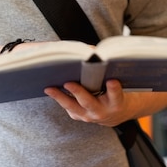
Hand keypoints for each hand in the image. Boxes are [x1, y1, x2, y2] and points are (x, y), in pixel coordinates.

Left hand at [44, 81, 166, 126]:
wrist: (114, 113)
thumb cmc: (114, 91)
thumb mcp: (117, 81)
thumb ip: (107, 70)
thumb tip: (91, 51)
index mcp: (116, 102)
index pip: (116, 95)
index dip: (114, 88)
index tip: (112, 80)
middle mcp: (102, 111)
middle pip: (89, 102)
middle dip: (78, 92)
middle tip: (68, 83)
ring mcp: (89, 116)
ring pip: (73, 107)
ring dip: (60, 97)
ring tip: (49, 88)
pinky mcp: (78, 116)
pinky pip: (67, 107)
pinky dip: (58, 98)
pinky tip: (50, 89)